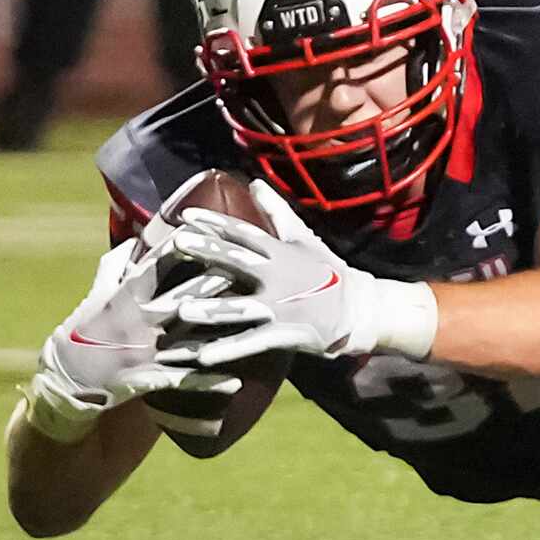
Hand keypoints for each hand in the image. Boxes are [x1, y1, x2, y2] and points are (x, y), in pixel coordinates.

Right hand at [23, 241, 240, 440]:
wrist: (64, 382)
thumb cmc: (83, 332)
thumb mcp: (96, 297)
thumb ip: (116, 268)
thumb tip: (134, 240)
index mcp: (125, 296)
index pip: (157, 264)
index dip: (182, 244)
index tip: (208, 225)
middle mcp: (137, 321)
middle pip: (182, 296)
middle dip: (213, 281)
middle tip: (246, 264)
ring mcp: (143, 351)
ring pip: (190, 337)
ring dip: (222, 330)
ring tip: (256, 319)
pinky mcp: (146, 379)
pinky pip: (183, 380)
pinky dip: (209, 381)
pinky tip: (237, 379)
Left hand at [159, 182, 438, 366]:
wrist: (360, 308)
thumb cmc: (327, 271)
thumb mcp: (303, 238)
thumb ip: (276, 212)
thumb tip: (254, 182)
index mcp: (280, 252)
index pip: (243, 233)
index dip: (215, 223)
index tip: (185, 216)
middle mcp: (279, 276)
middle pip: (239, 262)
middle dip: (210, 252)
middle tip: (179, 244)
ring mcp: (282, 306)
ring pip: (242, 307)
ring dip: (213, 310)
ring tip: (183, 311)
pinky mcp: (286, 333)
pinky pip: (253, 343)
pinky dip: (230, 349)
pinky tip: (204, 357)